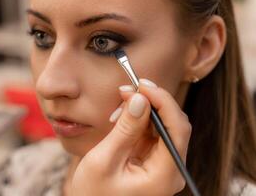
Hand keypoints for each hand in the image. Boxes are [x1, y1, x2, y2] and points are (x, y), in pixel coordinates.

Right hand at [71, 79, 191, 195]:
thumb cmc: (93, 194)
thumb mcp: (104, 160)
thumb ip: (125, 129)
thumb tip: (140, 98)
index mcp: (164, 175)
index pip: (178, 129)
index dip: (163, 101)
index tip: (142, 85)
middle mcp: (170, 170)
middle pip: (174, 124)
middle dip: (152, 102)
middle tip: (127, 89)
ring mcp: (163, 165)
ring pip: (163, 125)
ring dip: (143, 110)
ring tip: (120, 105)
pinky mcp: (153, 159)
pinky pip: (152, 132)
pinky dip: (138, 120)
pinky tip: (122, 117)